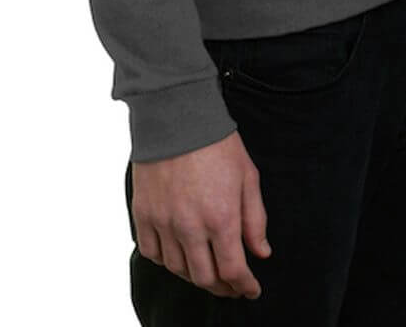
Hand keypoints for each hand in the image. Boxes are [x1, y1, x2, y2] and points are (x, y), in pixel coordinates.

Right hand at [131, 129, 270, 297]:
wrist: (177, 115)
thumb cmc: (217, 143)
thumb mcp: (248, 177)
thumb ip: (255, 219)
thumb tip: (261, 252)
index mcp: (221, 218)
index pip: (233, 271)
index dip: (244, 286)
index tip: (250, 289)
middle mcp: (190, 226)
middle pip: (205, 278)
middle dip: (223, 288)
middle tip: (231, 286)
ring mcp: (164, 222)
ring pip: (178, 269)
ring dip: (195, 275)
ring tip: (207, 270)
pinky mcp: (143, 213)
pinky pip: (152, 253)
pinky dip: (166, 260)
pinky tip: (177, 253)